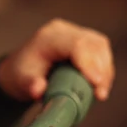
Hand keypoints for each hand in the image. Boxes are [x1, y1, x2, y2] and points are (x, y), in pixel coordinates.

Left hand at [0, 18, 115, 102]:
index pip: (76, 45)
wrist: (22, 68)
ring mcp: (76, 33)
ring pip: (101, 48)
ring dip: (105, 72)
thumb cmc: (22, 74)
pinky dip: (104, 71)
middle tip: (100, 95)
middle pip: (93, 44)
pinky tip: (98, 86)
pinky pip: (102, 53)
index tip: (96, 83)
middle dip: (101, 70)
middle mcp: (64, 31)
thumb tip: (38, 89)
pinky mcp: (86, 41)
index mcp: (48, 37)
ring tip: (99, 93)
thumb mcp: (21, 81)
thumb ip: (29, 85)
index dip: (89, 63)